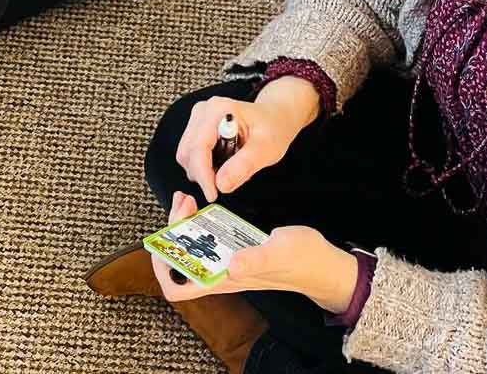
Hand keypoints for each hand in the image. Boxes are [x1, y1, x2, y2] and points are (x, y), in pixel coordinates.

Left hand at [152, 191, 357, 312]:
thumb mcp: (279, 253)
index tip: (165, 238)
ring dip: (185, 224)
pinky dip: (201, 220)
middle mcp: (221, 273)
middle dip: (173, 231)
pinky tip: (205, 204)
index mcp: (226, 280)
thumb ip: (256, 259)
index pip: (179, 286)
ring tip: (188, 199)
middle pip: (180, 259)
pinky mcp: (237, 249)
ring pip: (193, 247)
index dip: (163, 266)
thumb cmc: (303, 262)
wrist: (323, 264)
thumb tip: (231, 265)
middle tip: (182, 202)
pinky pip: (209, 238)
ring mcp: (228, 261)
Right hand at [176, 76, 320, 202]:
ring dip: (203, 171)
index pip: (199, 146)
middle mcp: (204, 111)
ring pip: (186, 155)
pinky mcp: (197, 128)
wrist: (274, 117)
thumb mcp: (267, 148)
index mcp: (219, 110)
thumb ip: (244, 165)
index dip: (203, 174)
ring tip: (229, 169)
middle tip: (225, 184)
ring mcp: (198, 118)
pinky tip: (223, 164)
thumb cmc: (273, 127)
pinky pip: (190, 154)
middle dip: (203, 174)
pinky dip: (203, 166)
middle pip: (188, 152)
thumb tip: (221, 184)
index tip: (213, 194)